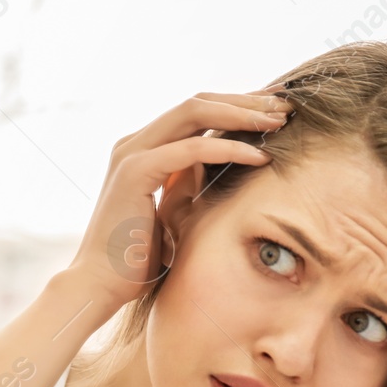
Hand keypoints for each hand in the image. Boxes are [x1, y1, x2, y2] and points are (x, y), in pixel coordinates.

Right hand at [65, 90, 289, 312]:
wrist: (100, 286)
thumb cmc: (136, 260)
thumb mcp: (171, 212)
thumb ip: (187, 185)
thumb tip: (219, 171)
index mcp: (141, 149)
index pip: (195, 113)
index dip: (237, 106)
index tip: (275, 110)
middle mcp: (133, 143)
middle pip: (199, 103)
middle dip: (246, 101)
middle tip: (287, 106)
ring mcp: (131, 153)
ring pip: (195, 112)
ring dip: (242, 114)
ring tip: (280, 122)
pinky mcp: (134, 172)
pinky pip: (191, 149)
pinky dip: (228, 148)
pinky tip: (260, 157)